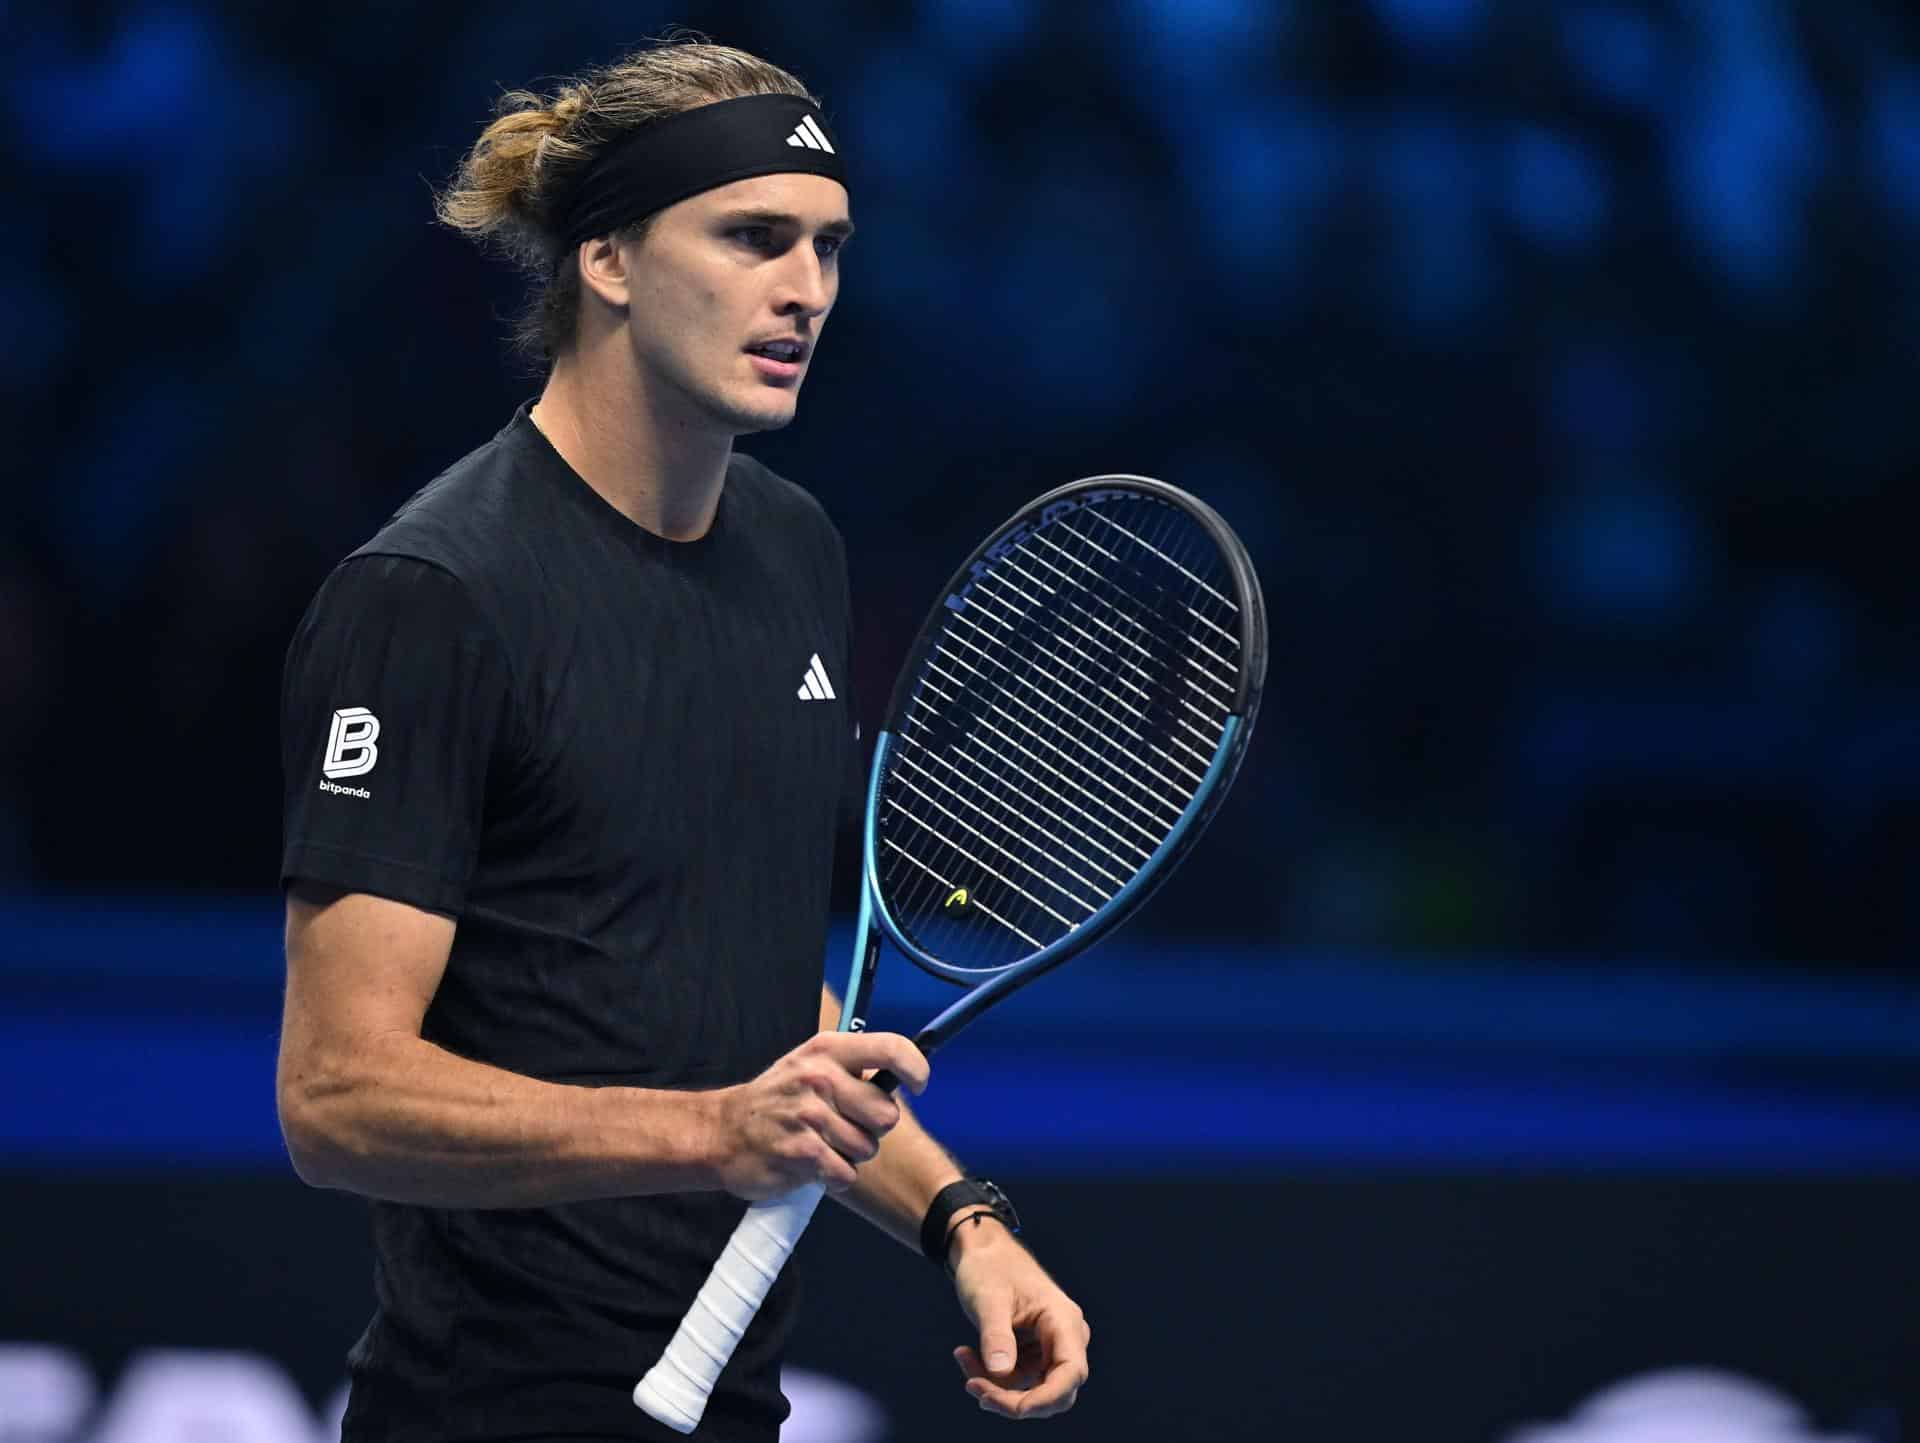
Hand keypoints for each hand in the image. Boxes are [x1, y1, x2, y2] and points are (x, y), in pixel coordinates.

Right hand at [706, 1032, 928, 1199]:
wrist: (722, 1132)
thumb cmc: (779, 1099)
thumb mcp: (810, 1064)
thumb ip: (853, 1068)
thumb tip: (905, 1077)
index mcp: (827, 1050)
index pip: (891, 1049)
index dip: (915, 1069)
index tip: (918, 1084)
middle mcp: (820, 1078)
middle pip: (887, 1114)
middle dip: (872, 1128)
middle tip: (844, 1126)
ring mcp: (809, 1116)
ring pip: (867, 1149)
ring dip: (850, 1155)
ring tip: (821, 1144)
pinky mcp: (801, 1153)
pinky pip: (846, 1173)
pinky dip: (833, 1177)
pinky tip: (811, 1164)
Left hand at [949, 1220, 1090, 1419]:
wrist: (981, 1253)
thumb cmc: (990, 1268)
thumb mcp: (989, 1299)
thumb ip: (996, 1335)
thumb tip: (1000, 1373)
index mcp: (1064, 1320)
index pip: (1071, 1372)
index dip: (1048, 1398)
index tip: (1017, 1409)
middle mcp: (1064, 1339)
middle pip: (1053, 1392)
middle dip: (1013, 1399)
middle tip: (974, 1388)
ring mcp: (1049, 1349)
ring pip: (1030, 1391)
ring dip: (994, 1386)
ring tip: (963, 1357)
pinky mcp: (1032, 1355)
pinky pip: (1016, 1382)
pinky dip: (990, 1377)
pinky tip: (965, 1354)